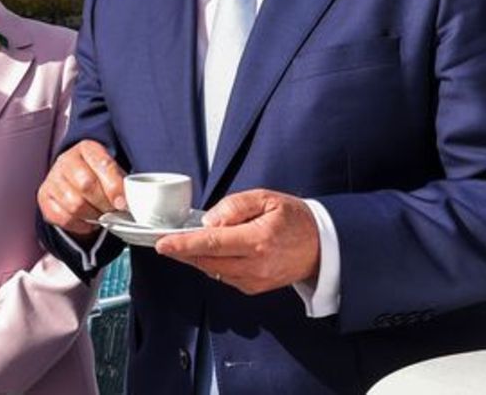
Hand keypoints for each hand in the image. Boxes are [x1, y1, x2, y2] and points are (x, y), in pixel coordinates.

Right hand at [37, 140, 127, 235]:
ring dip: (92, 215)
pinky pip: (62, 217)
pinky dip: (78, 224)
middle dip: (103, 203)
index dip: (115, 186)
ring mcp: (53, 178)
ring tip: (100, 216)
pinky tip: (86, 221)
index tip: (123, 203)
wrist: (75, 182)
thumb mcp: (113, 173)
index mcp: (87, 148)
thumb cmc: (99, 178)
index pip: (102, 164)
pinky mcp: (44, 196)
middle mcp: (66, 160)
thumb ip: (124, 183)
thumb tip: (136, 201)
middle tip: (113, 212)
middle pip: (86, 184)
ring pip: (74, 204)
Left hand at [155, 188, 320, 294]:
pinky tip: (210, 253)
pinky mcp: (254, 288)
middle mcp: (255, 265)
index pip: (212, 243)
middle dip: (182, 251)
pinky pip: (224, 276)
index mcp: (258, 240)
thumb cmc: (295, 219)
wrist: (322, 246)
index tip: (162, 243)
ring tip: (185, 244)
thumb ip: (234, 207)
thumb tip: (209, 221)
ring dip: (196, 258)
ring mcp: (255, 280)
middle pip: (207, 260)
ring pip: (212, 270)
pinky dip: (213, 265)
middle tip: (165, 241)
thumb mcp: (267, 198)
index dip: (184, 244)